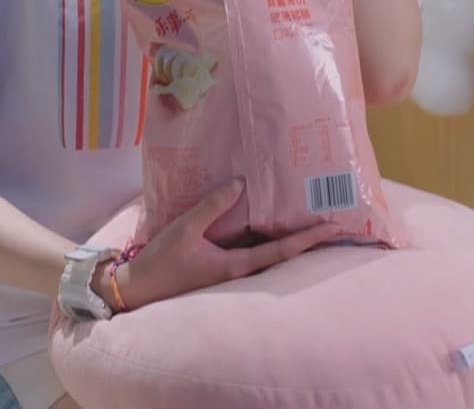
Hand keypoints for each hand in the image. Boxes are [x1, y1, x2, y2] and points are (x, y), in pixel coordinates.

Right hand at [110, 179, 339, 309]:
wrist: (139, 289)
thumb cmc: (161, 262)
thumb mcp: (185, 229)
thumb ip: (212, 207)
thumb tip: (240, 183)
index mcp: (236, 266)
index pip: (281, 251)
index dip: (308, 239)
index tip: (333, 227)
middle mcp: (239, 271)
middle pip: (281, 254)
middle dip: (308, 240)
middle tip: (334, 222)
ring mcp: (231, 271)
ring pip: (268, 254)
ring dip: (289, 239)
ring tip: (311, 220)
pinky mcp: (221, 267)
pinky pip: (250, 251)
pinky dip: (266, 238)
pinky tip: (270, 224)